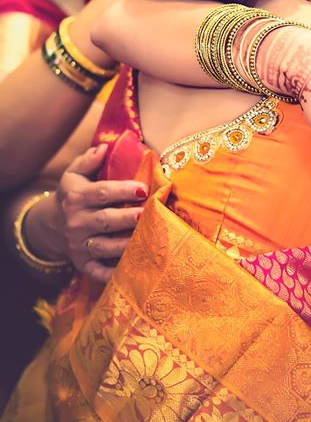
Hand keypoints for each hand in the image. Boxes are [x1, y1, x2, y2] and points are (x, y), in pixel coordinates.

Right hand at [56, 143, 146, 280]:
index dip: (122, 190)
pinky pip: (97, 272)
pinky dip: (112, 274)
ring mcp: (78, 245)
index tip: (143, 188)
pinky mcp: (82, 264)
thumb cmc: (73, 193)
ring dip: (125, 244)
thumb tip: (105, 147)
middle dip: (127, 218)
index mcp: (76, 198)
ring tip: (147, 238)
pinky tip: (131, 270)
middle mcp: (76, 223)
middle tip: (148, 214)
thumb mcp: (75, 174)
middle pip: (105, 220)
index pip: (101, 193)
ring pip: (104, 247)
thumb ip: (89, 160)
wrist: (52, 224)